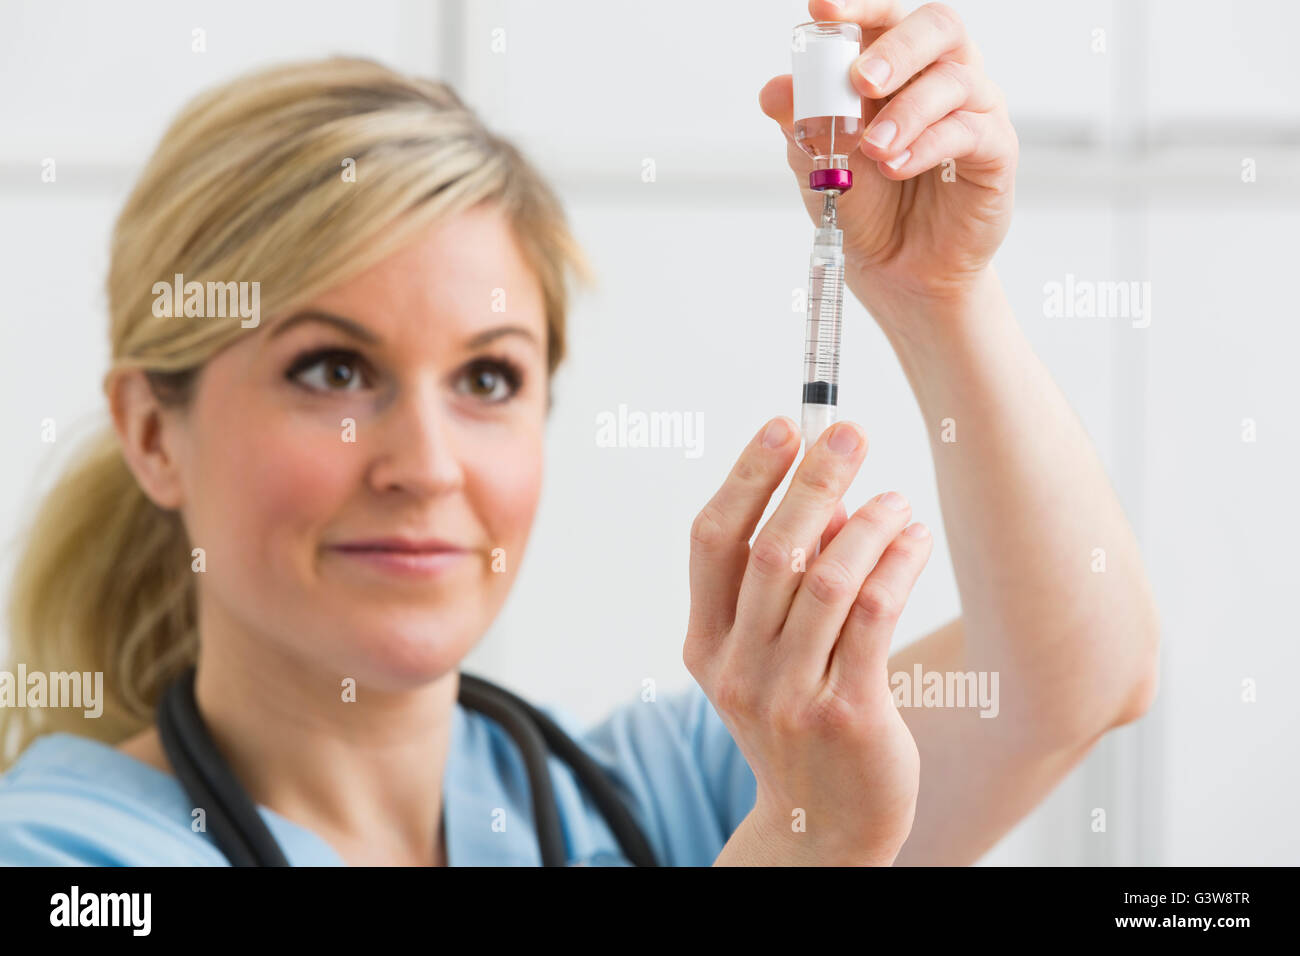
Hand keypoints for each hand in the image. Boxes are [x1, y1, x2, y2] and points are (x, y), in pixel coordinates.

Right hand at [686, 416, 931, 863]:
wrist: (822, 824)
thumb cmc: (797, 723)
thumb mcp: (765, 658)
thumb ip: (780, 586)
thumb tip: (824, 503)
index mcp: (705, 645)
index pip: (713, 541)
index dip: (746, 477)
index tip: (784, 427)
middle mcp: (738, 670)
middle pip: (772, 551)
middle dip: (813, 481)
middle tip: (850, 435)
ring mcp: (790, 695)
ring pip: (829, 580)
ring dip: (866, 524)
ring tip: (893, 499)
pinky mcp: (848, 712)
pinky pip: (873, 616)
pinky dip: (895, 564)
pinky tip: (913, 540)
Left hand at [760, 0, 1017, 322]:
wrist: (897, 270)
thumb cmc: (866, 206)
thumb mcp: (818, 164)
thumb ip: (801, 125)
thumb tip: (774, 90)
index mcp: (895, 68)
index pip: (883, 18)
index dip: (858, 6)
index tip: (821, 9)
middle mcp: (939, 77)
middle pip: (936, 27)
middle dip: (894, 48)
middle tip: (859, 81)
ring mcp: (973, 111)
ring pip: (954, 79)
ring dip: (906, 112)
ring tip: (873, 151)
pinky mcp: (995, 151)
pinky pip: (970, 131)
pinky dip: (928, 145)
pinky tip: (897, 165)